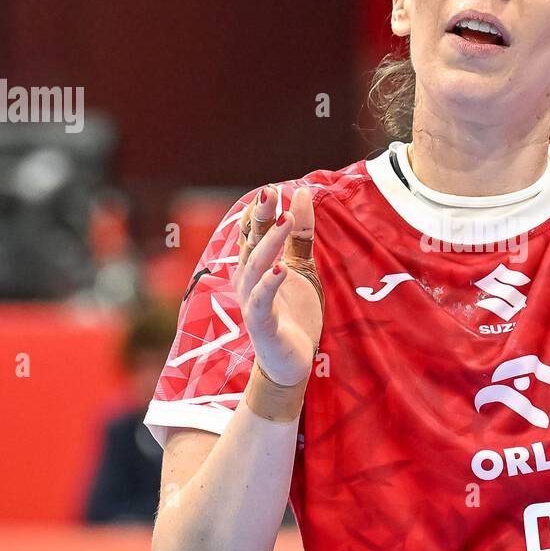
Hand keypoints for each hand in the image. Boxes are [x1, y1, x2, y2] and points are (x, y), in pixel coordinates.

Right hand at [233, 185, 323, 387]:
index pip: (252, 231)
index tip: (273, 190)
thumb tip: (301, 192)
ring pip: (256, 266)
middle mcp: (248, 280)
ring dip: (270, 243)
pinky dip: (270, 284)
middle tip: (271, 193)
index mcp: (254, 265)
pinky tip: (281, 268)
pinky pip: (261, 301)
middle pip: (250, 242)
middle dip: (260, 217)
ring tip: (286, 221)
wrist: (290, 360)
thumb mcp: (302, 267)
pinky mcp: (261, 324)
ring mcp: (252, 301)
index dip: (260, 210)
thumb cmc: (292, 312)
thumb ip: (300, 235)